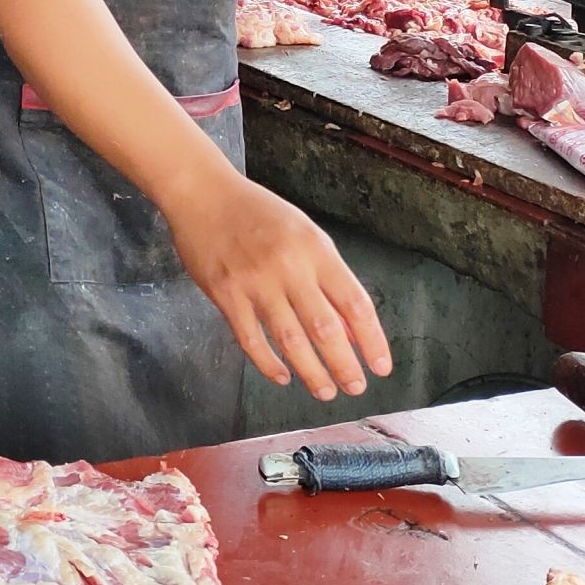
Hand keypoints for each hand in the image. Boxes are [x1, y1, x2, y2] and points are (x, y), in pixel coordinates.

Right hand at [164, 170, 392, 399]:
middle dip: (344, 365)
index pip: (354, 302)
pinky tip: (282, 376)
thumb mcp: (304, 235)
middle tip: (355, 387)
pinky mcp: (226, 294)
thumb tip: (351, 329)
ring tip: (325, 391)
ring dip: (311, 372)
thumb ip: (328, 279)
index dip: (372, 340)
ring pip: (290, 340)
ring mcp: (254, 282)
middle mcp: (288, 266)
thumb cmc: (259, 214)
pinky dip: (268, 363)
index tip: (381, 366)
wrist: (204, 193)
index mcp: (315, 249)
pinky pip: (250, 339)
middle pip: (325, 327)